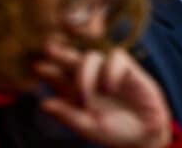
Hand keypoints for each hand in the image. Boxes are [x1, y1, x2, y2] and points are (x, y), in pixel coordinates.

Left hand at [35, 41, 170, 147]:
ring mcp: (107, 70)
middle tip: (48, 48)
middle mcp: (90, 77)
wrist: (145, 134)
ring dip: (84, 74)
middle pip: (72, 59)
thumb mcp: (89, 127)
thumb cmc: (114, 132)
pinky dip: (110, 70)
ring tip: (84, 98)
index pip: (59, 76)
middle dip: (60, 54)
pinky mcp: (127, 67)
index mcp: (77, 91)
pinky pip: (116, 57)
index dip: (48, 70)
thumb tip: (43, 104)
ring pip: (91, 57)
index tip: (36, 66)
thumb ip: (68, 115)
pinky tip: (109, 86)